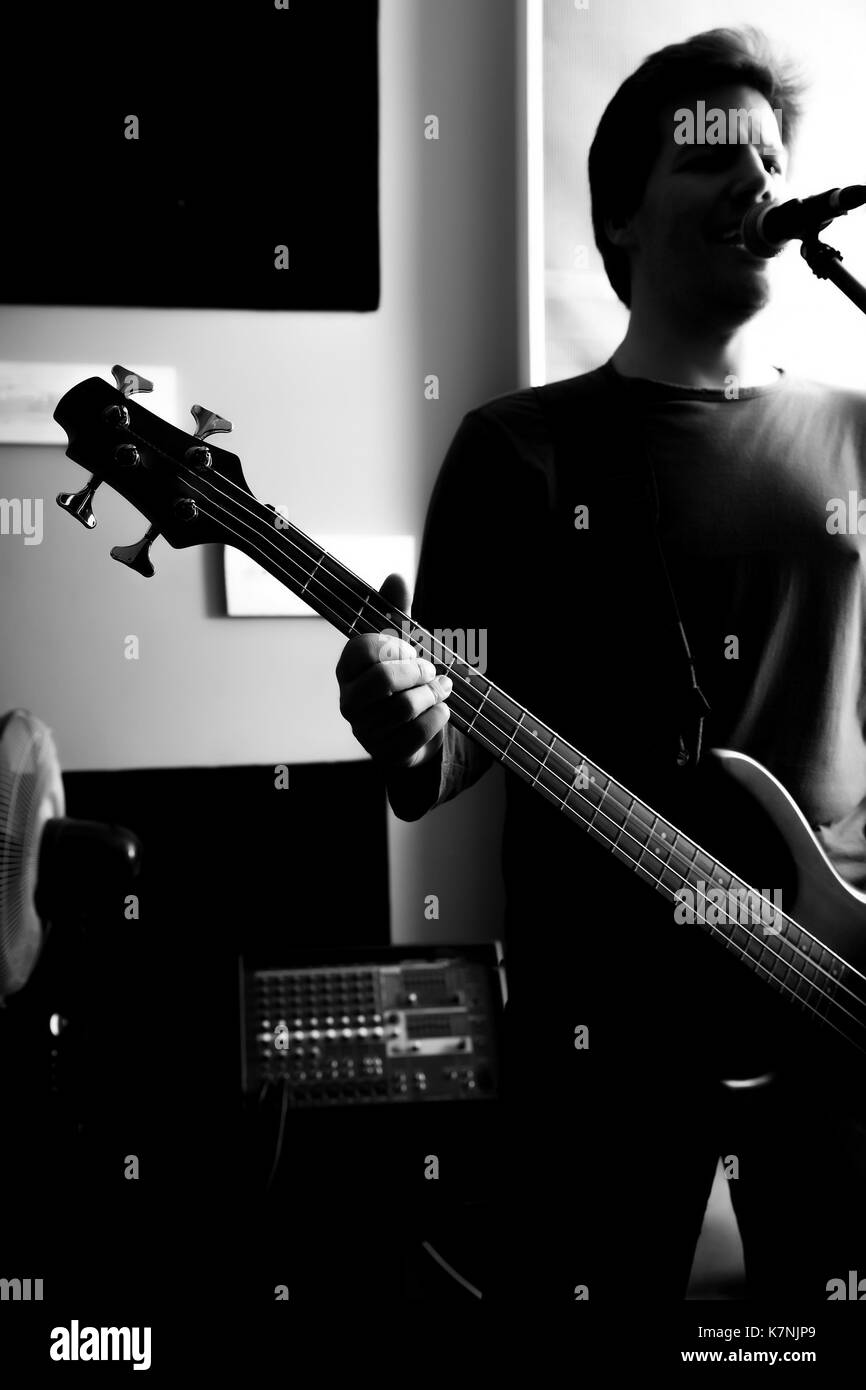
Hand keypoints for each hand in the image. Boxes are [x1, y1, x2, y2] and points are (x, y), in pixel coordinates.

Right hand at [335, 573, 451, 768]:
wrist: (411, 728)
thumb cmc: (403, 679)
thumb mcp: (401, 642)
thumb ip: (395, 611)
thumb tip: (395, 577)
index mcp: (348, 668)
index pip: (364, 649)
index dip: (395, 646)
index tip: (411, 649)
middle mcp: (349, 700)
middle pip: (383, 680)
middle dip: (418, 673)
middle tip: (432, 671)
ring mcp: (364, 730)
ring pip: (404, 708)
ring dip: (433, 696)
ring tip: (442, 690)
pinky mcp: (384, 753)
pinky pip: (416, 734)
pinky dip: (437, 719)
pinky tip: (442, 710)